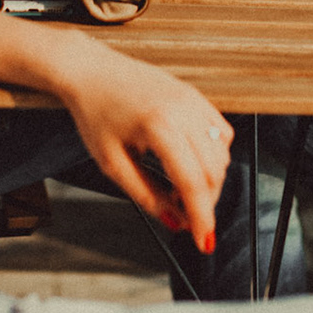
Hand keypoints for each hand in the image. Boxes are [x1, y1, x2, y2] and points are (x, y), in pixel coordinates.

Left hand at [47, 35, 229, 252]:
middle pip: (213, 170)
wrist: (91, 71)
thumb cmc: (95, 112)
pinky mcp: (195, 95)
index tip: (203, 241)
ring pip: (222, 153)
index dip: (202, 217)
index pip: (192, 182)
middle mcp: (182, 109)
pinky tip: (190, 162)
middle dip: (205, 201)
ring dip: (210, 179)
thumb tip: (174, 221)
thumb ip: (146, 194)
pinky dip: (214, 154)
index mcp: (159, 126)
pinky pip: (220, 131)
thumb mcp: (112, 163)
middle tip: (184, 216)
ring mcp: (192, 99)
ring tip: (179, 187)